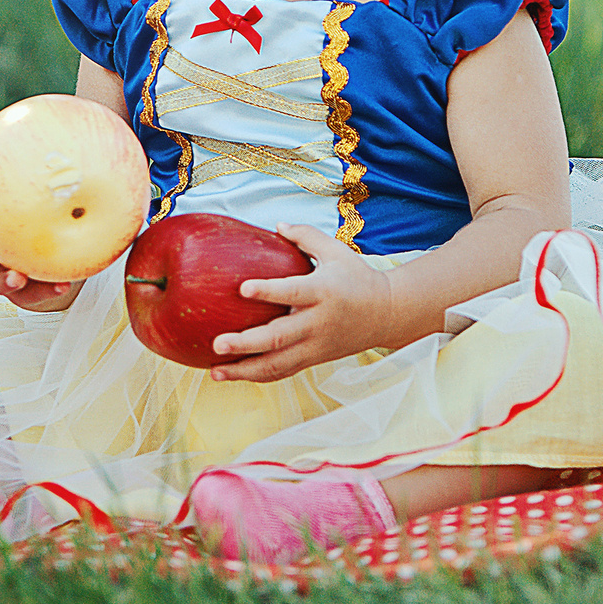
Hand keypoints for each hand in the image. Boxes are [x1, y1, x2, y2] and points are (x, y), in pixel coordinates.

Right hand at [0, 173, 81, 312]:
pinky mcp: (25, 295)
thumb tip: (81, 152)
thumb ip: (62, 187)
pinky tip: (61, 285)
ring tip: (18, 277)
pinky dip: (46, 291)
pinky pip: (32, 296)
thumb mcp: (61, 204)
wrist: (68, 264)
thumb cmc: (60, 226)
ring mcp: (7, 275)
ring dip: (5, 280)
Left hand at [207, 223, 395, 382]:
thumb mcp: (336, 251)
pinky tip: (234, 374)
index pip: (293, 291)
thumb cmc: (357, 277)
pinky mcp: (314, 360)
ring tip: (215, 371)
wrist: (387, 314)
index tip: (242, 288)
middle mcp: (318, 322)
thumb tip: (276, 226)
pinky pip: (284, 372)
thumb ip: (305, 236)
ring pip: (278, 365)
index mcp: (323, 291)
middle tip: (218, 343)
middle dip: (246, 343)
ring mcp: (316, 346)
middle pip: (279, 337)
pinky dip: (258, 376)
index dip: (268, 290)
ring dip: (245, 371)